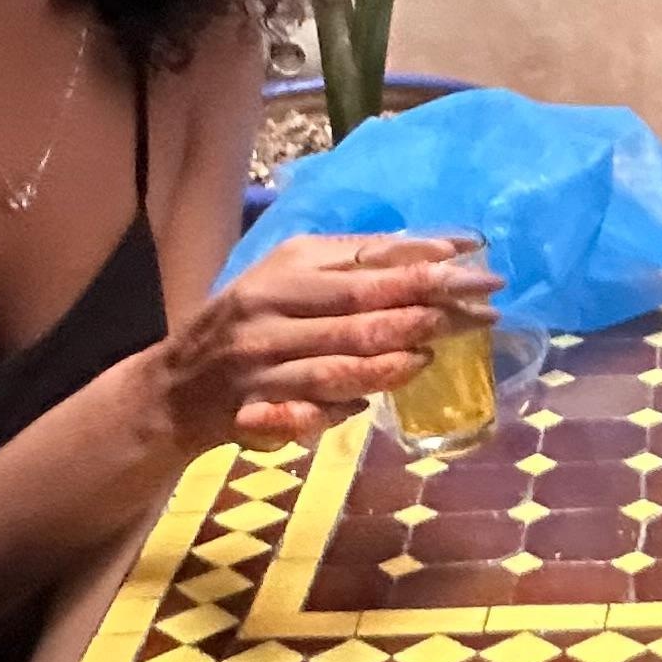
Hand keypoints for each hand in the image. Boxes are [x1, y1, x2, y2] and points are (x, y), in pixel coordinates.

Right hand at [154, 233, 500, 451]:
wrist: (176, 386)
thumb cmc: (253, 321)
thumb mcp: (291, 277)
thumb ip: (353, 264)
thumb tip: (436, 254)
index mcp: (289, 268)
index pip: (366, 260)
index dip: (424, 261)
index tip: (476, 262)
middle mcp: (273, 307)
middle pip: (361, 306)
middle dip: (428, 305)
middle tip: (485, 307)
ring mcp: (263, 360)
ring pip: (337, 358)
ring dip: (392, 355)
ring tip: (437, 349)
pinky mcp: (254, 408)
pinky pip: (306, 407)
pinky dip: (343, 401)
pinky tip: (375, 396)